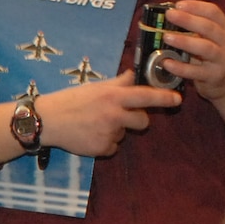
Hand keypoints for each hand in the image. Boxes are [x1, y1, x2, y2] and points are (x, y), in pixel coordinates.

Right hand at [39, 71, 180, 156]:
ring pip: (125, 134)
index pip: (145, 96)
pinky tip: (88, 136)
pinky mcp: (101, 148)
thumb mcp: (94, 87)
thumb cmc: (70, 100)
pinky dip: (104, 143)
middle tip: (121, 117)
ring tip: (94, 125)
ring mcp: (109, 133)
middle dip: (138, 120)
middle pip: (143, 121)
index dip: (163, 98)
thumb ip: (116, 83)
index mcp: (113, 96)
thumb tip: (132, 75)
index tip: (177, 100)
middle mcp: (114, 114)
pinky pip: (112, 147)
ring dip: (115, 131)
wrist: (47, 121)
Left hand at [152, 0, 224, 100]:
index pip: (213, 12)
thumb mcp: (207, 39)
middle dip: (188, 20)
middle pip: (209, 28)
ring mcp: (223, 60)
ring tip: (166, 37)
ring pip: (205, 48)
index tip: (178, 5)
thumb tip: (167, 16)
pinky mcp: (214, 76)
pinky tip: (166, 62)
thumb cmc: (210, 56)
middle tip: (170, 15)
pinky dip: (180, 67)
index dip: (196, 6)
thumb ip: (193, 28)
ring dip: (184, 41)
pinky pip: (195, 71)